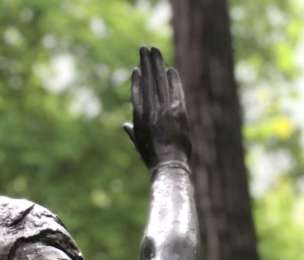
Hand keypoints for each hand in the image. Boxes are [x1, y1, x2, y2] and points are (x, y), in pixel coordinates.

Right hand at [123, 47, 190, 169]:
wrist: (169, 166)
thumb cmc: (153, 158)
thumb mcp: (139, 145)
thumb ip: (132, 132)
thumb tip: (125, 126)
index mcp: (139, 120)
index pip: (136, 94)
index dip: (136, 80)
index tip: (136, 69)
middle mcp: (150, 112)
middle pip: (147, 82)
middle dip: (146, 64)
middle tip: (144, 49)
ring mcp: (165, 111)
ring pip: (160, 82)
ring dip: (158, 65)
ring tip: (155, 52)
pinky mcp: (178, 112)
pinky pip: (175, 91)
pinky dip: (172, 80)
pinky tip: (170, 70)